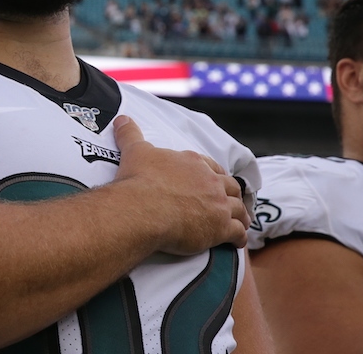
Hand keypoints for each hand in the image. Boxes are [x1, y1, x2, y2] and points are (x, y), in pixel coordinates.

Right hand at [112, 115, 248, 254]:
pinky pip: (237, 233)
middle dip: (232, 195)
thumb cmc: (139, 180)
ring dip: (241, 216)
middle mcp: (210, 181)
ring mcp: (218, 205)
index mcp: (193, 163)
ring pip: (238, 209)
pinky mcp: (219, 228)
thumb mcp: (135, 151)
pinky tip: (237, 243)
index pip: (212, 167)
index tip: (215, 181)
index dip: (215, 175)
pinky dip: (239, 237)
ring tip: (240, 223)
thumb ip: (130, 134)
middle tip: (231, 202)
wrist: (142, 209)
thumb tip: (121, 119)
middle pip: (231, 187)